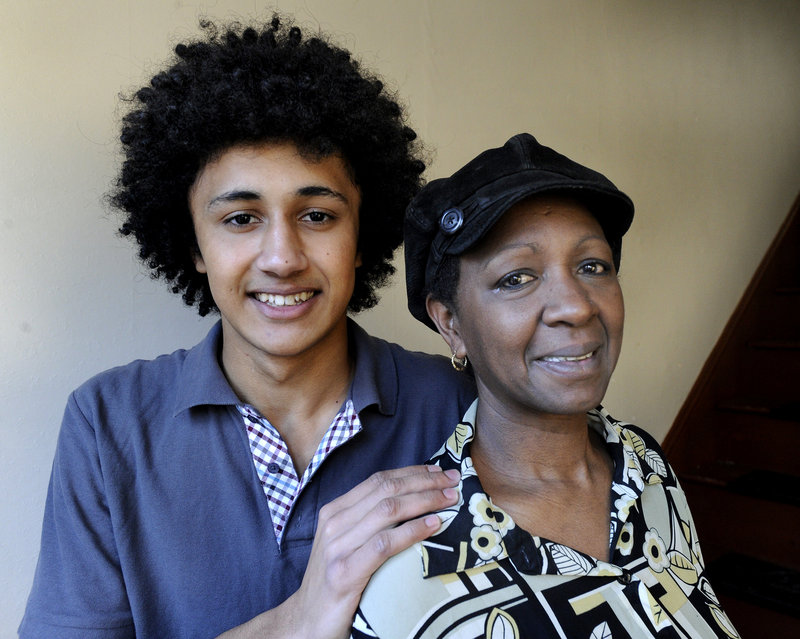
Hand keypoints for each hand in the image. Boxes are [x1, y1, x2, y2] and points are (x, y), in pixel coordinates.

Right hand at [217, 464, 459, 638]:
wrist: (306, 620)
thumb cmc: (335, 580)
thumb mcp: (347, 543)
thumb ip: (369, 522)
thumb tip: (411, 501)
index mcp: (334, 511)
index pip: (378, 480)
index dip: (412, 472)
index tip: (438, 471)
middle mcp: (334, 523)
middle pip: (386, 490)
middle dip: (424, 482)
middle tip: (453, 481)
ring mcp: (337, 547)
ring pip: (388, 510)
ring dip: (425, 501)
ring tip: (450, 499)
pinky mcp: (344, 573)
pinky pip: (385, 544)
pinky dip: (412, 531)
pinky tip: (433, 525)